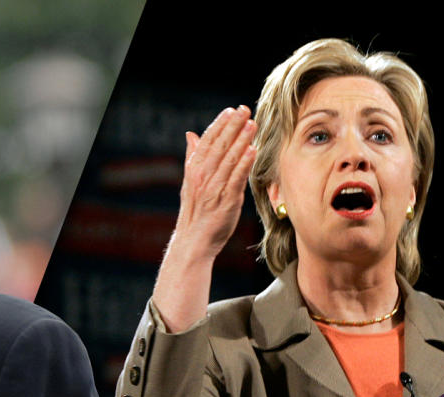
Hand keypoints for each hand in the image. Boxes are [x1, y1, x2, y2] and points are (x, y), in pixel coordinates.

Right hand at [173, 106, 256, 260]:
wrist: (194, 240)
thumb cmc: (195, 211)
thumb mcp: (190, 181)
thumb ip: (193, 156)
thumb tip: (190, 134)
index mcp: (193, 169)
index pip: (207, 141)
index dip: (220, 124)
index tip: (231, 110)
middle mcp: (202, 176)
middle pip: (219, 146)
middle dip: (233, 126)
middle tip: (245, 110)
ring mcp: (213, 187)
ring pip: (229, 159)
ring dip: (241, 141)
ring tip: (252, 125)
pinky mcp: (225, 200)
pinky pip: (236, 178)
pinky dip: (244, 164)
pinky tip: (253, 151)